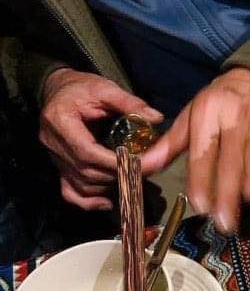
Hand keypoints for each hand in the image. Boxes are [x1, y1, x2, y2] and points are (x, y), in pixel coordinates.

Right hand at [39, 68, 162, 210]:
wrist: (60, 90)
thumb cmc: (82, 88)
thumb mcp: (105, 88)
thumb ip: (129, 103)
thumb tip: (156, 118)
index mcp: (60, 121)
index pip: (87, 152)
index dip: (114, 163)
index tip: (139, 164)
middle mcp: (53, 143)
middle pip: (87, 171)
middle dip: (117, 174)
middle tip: (143, 171)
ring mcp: (54, 157)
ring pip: (82, 184)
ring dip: (109, 185)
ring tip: (130, 177)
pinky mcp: (59, 166)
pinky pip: (70, 192)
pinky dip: (88, 201)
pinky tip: (107, 202)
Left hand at [141, 68, 249, 234]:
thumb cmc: (217, 103)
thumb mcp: (190, 118)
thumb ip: (169, 146)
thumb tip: (142, 166)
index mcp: (208, 115)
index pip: (203, 153)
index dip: (202, 180)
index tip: (200, 206)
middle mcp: (235, 119)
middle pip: (231, 161)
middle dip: (227, 193)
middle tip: (224, 223)